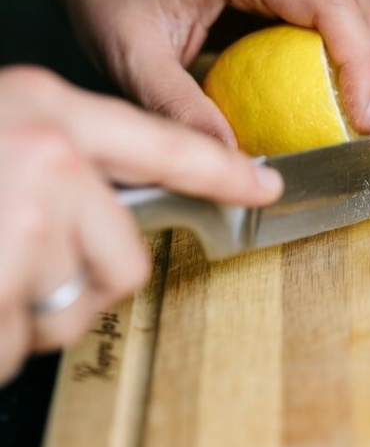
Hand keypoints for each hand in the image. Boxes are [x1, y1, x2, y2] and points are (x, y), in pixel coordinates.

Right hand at [0, 65, 281, 383]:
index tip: (265, 185)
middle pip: (127, 252)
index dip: (220, 166)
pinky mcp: (8, 273)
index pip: (159, 139)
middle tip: (23, 273)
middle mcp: (51, 153)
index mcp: (48, 109)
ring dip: (29, 312)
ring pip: (78, 303)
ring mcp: (29, 213)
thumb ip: (57, 165)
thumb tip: (104, 214)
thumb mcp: (2, 137)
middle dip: (85, 284)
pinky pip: (25, 337)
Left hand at [10, 0, 369, 144]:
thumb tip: (232, 161)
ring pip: (361, 11)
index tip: (362, 117)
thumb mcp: (130, 54)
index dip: (359, 60)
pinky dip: (354, 61)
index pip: (328, 2)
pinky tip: (346, 104)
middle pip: (362, 6)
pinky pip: (338, 20)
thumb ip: (177, 106)